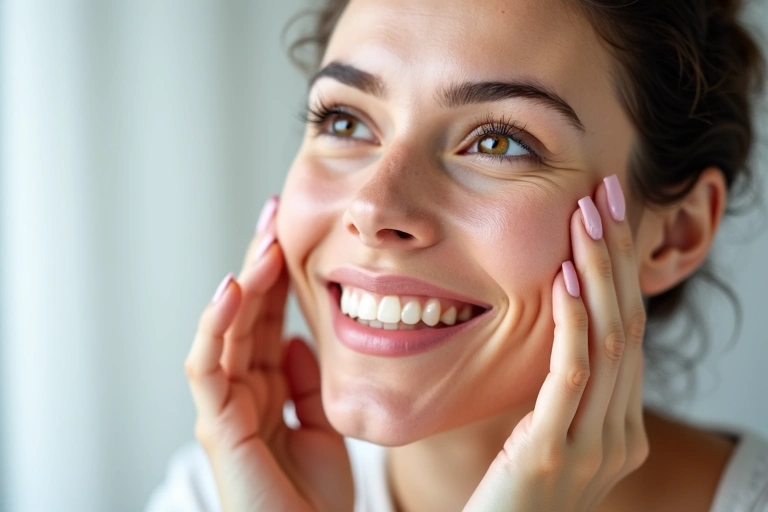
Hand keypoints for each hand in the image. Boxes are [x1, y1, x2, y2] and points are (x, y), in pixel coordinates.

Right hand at [184, 198, 352, 511]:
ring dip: (244, 282)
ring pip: (226, 330)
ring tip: (264, 241)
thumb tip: (298, 340)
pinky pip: (208, 367)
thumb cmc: (315, 495)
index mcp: (267, 385)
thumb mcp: (322, 422)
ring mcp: (225, 404)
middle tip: (275, 213)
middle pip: (247, 313)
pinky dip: (216, 326)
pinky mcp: (217, 425)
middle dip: (259, 262)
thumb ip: (305, 381)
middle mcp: (242, 388)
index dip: (278, 275)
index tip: (293, 231)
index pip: (268, 317)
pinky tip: (233, 289)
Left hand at [464, 176, 648, 511]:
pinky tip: (566, 278)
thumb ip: (562, 399)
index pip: (628, 334)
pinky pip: (572, 374)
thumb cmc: (510, 498)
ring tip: (587, 217)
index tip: (606, 217)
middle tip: (607, 194)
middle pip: (629, 326)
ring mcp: (594, 447)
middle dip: (617, 255)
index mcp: (620, 428)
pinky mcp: (554, 452)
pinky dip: (573, 322)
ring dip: (598, 272)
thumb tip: (558, 335)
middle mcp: (619, 435)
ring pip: (609, 341)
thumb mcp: (545, 440)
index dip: (620, 271)